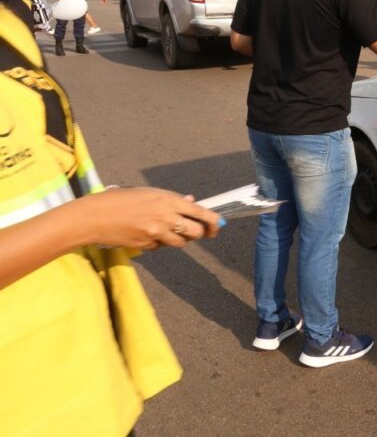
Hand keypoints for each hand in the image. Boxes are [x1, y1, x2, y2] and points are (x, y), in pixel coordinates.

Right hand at [68, 187, 221, 249]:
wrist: (92, 217)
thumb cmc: (118, 200)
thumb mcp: (147, 193)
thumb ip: (171, 200)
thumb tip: (191, 201)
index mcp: (167, 200)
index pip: (200, 212)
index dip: (213, 220)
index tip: (218, 225)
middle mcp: (165, 217)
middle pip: (196, 231)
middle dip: (199, 233)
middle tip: (197, 231)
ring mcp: (156, 233)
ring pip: (180, 242)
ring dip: (179, 239)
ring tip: (167, 230)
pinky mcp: (146, 245)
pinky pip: (161, 247)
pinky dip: (160, 243)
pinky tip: (147, 234)